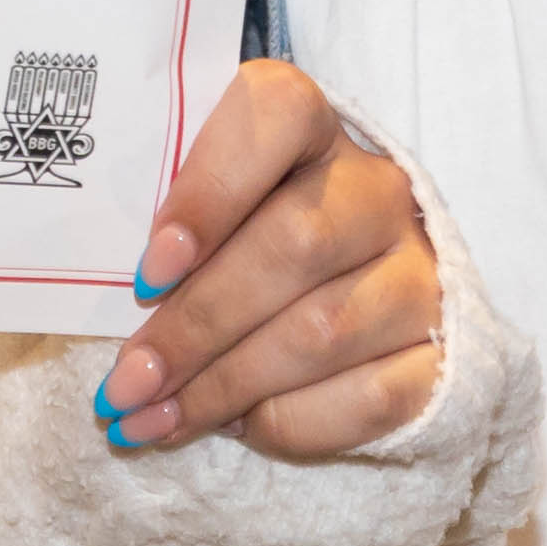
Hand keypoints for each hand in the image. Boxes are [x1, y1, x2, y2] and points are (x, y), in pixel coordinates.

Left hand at [100, 58, 443, 457]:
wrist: (361, 291)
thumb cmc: (247, 241)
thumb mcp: (206, 209)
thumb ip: (165, 224)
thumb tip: (99, 293)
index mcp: (312, 129)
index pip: (276, 115)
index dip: (210, 190)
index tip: (147, 271)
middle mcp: (377, 191)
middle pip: (293, 244)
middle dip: (193, 325)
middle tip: (123, 383)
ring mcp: (419, 271)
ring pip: (323, 330)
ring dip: (221, 386)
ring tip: (147, 419)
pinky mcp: (447, 352)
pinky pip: (369, 397)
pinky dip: (288, 421)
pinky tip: (232, 430)